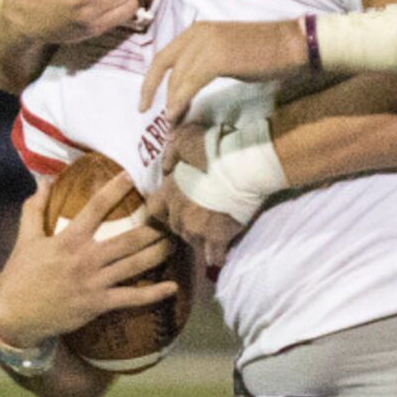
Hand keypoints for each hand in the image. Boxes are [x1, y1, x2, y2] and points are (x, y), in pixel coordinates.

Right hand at [0, 174, 178, 346]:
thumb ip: (34, 209)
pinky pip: (131, 298)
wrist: (14, 315)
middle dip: (152, 227)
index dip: (114, 190)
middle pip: (128, 239)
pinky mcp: (98, 304)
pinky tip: (173, 288)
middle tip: (170, 215)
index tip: (132, 176)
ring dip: (159, 253)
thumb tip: (42, 181)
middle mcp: (85, 259)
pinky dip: (154, 294)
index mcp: (68, 240)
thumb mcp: (25, 239)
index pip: (95, 208)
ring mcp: (94, 282)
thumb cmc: (20, 275)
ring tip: (177, 241)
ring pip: (135, 265)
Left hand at [141, 18, 307, 121]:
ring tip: (172, 125)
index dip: (151, 81)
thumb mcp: (227, 54)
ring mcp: (206, 43)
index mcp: (197, 30)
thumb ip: (206, 63)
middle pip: (164, 66)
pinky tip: (177, 115)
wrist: (292, 45)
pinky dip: (180, 101)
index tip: (146, 102)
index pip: (164, 56)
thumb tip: (192, 85)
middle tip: (155, 120)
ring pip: (177, 78)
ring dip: (171, 104)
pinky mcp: (217, 58)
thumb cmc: (267, 53)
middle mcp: (197, 33)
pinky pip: (190, 83)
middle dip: (154, 93)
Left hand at [143, 124, 244, 268]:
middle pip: (176, 227)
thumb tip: (167, 165)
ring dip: (199, 239)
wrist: (243, 167)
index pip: (154, 208)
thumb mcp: (186, 139)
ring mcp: (197, 228)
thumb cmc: (215, 150)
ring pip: (193, 242)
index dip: (164, 209)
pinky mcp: (217, 238)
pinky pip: (214, 255)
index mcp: (169, 191)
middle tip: (197, 221)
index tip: (173, 208)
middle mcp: (178, 213)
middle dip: (184, 225)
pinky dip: (216, 256)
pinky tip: (221, 256)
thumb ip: (173, 152)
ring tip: (209, 237)